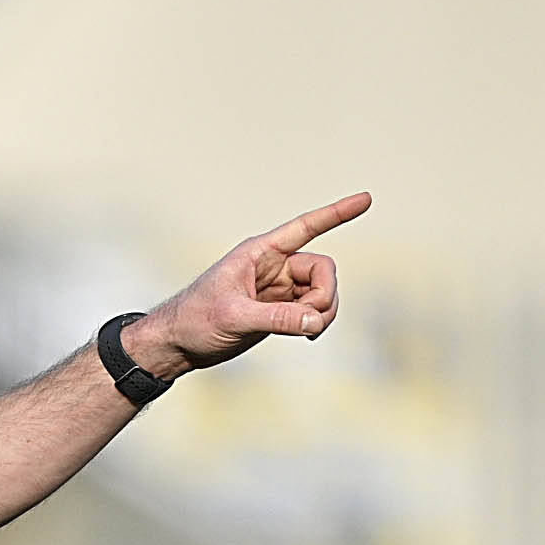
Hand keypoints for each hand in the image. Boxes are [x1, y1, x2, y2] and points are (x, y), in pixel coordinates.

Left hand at [131, 193, 370, 375]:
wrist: (178, 345)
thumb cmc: (195, 320)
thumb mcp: (234, 317)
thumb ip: (277, 319)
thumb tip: (316, 320)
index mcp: (260, 253)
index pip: (306, 227)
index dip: (337, 213)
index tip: (367, 199)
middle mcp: (274, 266)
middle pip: (323, 270)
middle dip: (324, 296)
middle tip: (308, 322)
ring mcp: (278, 289)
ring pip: (322, 293)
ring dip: (322, 312)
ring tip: (305, 332)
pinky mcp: (279, 311)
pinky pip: (313, 311)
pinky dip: (316, 322)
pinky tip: (307, 335)